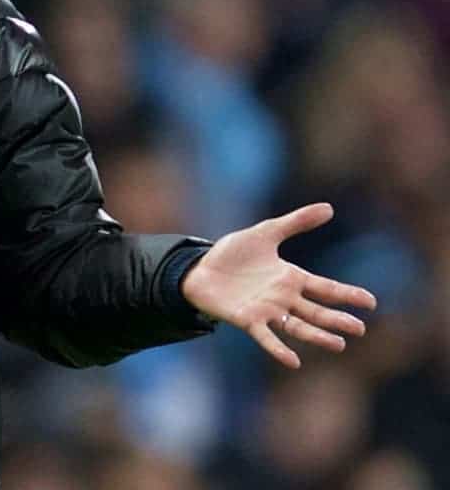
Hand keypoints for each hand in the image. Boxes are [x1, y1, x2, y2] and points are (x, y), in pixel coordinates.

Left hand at [181, 203, 374, 368]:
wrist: (199, 268)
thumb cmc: (233, 253)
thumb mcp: (266, 232)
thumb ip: (295, 222)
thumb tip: (329, 208)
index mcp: (291, 278)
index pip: (325, 288)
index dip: (347, 294)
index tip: (371, 301)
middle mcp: (283, 298)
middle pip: (316, 311)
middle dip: (337, 320)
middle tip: (359, 329)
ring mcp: (266, 311)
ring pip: (298, 326)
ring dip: (317, 336)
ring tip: (339, 344)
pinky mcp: (247, 320)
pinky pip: (266, 337)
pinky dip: (279, 349)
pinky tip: (293, 361)